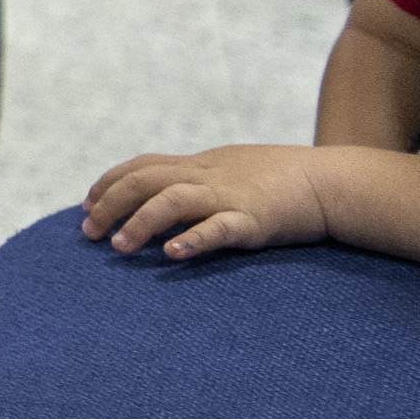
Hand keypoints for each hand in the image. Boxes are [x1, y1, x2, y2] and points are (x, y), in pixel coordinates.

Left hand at [83, 145, 334, 261]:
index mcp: (199, 165)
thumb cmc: (279, 180)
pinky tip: (172, 253)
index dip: (110, 183)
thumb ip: (196, 180)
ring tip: (118, 246)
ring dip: (139, 222)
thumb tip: (162, 200)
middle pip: (145, 180)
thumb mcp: (229, 171)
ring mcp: (228, 197)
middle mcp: (207, 177)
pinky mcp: (253, 221)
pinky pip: (219, 228)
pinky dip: (192, 239)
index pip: (142, 166)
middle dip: (110, 205)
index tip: (88, 205)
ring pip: (171, 200)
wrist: (330, 182)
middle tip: (89, 233)